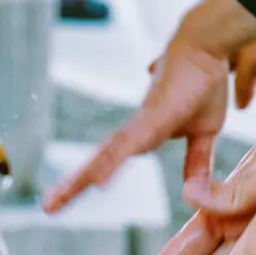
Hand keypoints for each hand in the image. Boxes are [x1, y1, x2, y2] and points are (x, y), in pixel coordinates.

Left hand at [43, 0, 255, 212]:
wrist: (207, 48)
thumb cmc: (203, 82)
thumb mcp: (204, 134)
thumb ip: (196, 162)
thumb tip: (193, 189)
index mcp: (144, 135)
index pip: (110, 162)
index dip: (87, 179)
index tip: (64, 197)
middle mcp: (135, 131)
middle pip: (99, 162)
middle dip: (73, 185)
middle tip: (48, 207)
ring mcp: (141, 124)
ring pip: (106, 156)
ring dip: (81, 179)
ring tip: (56, 201)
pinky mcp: (153, 118)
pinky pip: (129, 145)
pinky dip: (112, 164)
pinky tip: (96, 182)